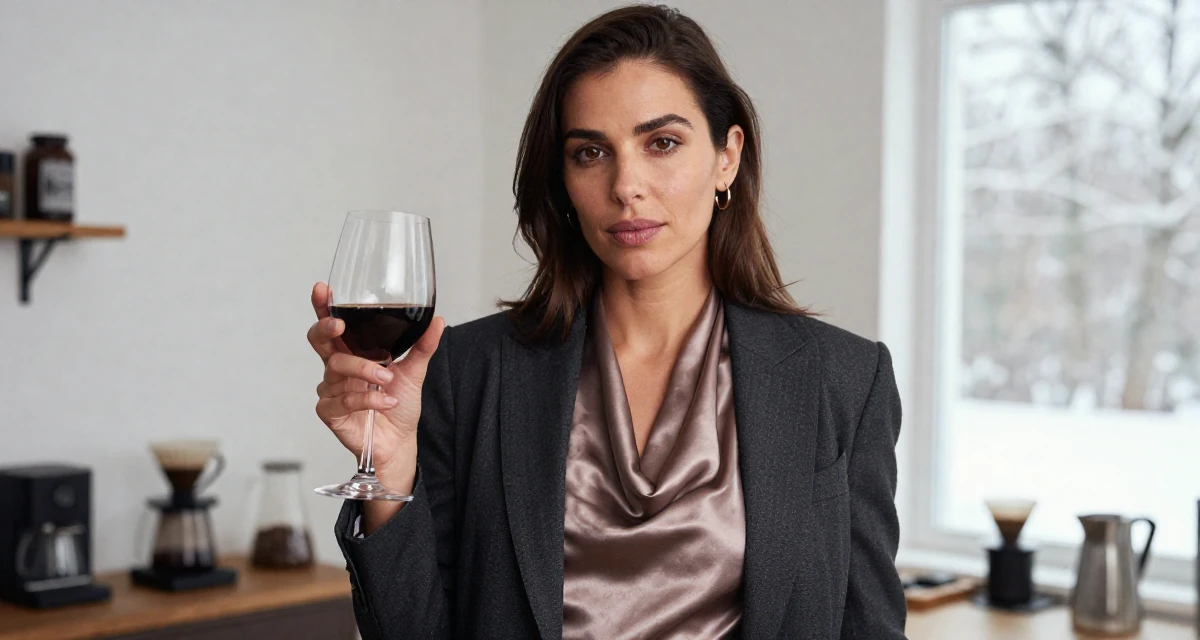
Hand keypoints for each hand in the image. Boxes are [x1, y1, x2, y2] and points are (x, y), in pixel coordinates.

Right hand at [307, 282, 444, 488]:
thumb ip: (422, 346)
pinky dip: (368, 398)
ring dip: (366, 371)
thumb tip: (438, 321)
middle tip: (340, 326)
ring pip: (338, 368)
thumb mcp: (415, 371)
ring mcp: (330, 389)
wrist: (400, 441)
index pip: (333, 325)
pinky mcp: (330, 411)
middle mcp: (337, 367)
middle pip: (318, 340)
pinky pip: (344, 398)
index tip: (321, 289)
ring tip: (389, 381)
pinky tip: (386, 401)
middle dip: (326, 328)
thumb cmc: (399, 404)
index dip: (323, 307)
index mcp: (352, 351)